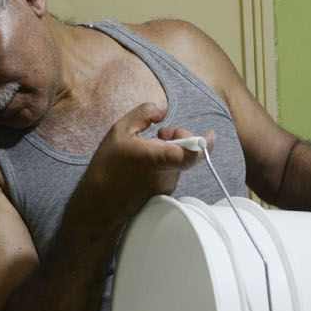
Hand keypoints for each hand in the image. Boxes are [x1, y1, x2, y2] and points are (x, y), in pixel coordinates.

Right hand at [81, 103, 214, 220]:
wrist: (100, 202)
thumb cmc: (108, 167)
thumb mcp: (119, 130)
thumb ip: (144, 113)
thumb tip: (163, 108)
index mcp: (158, 157)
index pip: (193, 153)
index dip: (205, 143)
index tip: (210, 134)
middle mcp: (167, 173)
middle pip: (187, 150)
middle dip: (178, 136)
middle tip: (161, 132)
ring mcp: (168, 185)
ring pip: (179, 160)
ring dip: (170, 150)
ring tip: (148, 148)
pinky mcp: (165, 191)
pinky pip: (172, 170)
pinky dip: (164, 162)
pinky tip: (146, 162)